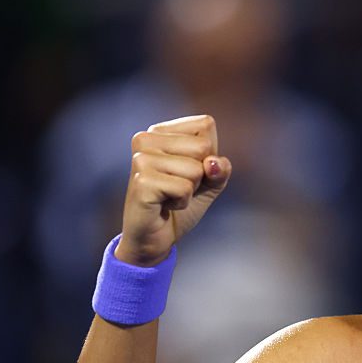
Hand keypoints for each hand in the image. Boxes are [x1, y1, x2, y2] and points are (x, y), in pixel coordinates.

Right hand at [115, 115, 231, 266]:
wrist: (155, 237)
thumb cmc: (180, 204)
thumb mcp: (210, 182)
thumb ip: (220, 168)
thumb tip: (213, 163)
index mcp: (160, 131)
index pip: (206, 125)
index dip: (209, 154)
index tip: (189, 170)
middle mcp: (145, 139)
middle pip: (204, 147)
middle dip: (201, 174)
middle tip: (178, 187)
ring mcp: (141, 159)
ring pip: (196, 169)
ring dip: (191, 190)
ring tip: (170, 196)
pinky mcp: (142, 181)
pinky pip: (184, 188)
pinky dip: (182, 202)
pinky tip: (165, 205)